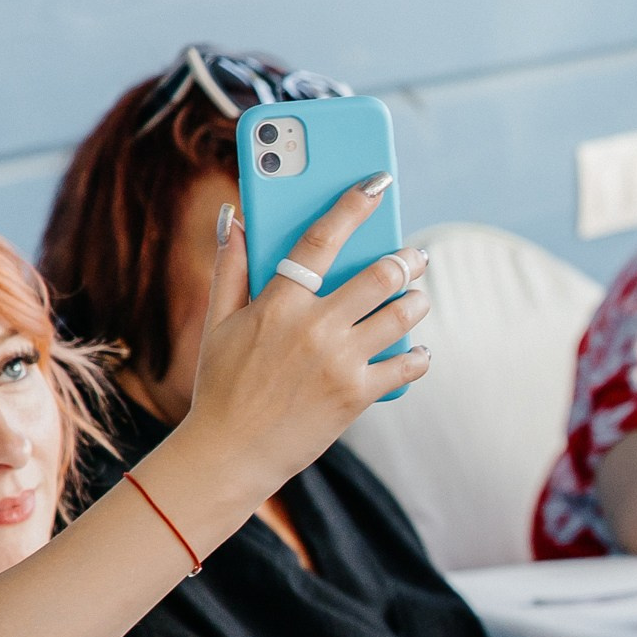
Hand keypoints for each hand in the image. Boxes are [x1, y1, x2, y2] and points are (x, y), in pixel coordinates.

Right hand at [176, 180, 431, 502]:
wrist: (231, 453)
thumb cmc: (221, 384)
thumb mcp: (217, 323)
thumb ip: (230, 267)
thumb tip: (236, 215)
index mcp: (278, 303)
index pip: (321, 238)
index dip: (353, 205)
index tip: (377, 183)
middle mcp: (314, 327)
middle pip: (380, 274)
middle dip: (407, 259)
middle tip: (415, 256)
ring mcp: (340, 361)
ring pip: (402, 314)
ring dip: (417, 300)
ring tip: (416, 298)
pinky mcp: (358, 395)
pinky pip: (407, 365)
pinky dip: (419, 355)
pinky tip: (418, 350)